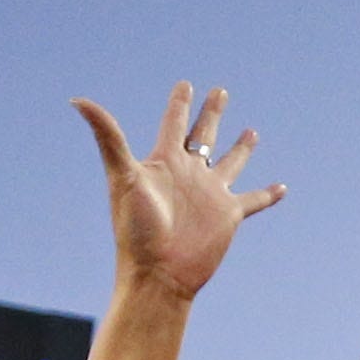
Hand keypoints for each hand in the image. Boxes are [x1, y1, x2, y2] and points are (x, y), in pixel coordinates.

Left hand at [74, 82, 284, 303]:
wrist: (158, 274)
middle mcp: (189, 174)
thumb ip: (108, 136)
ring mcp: (210, 194)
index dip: (179, 103)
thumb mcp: (123, 176)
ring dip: (241, 148)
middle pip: (203, 135)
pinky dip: (268, 194)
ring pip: (230, 162)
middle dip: (211, 113)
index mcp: (165, 161)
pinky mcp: (228, 215)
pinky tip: (282, 187)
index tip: (185, 85)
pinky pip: (254, 200)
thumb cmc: (136, 229)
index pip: (174, 122)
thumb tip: (78, 100)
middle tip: (220, 92)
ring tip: (251, 131)